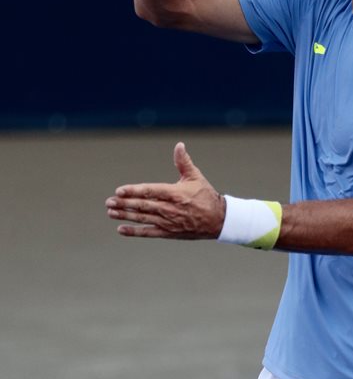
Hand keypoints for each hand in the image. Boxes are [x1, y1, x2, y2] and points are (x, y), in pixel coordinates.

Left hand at [106, 142, 225, 238]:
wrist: (218, 220)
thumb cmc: (206, 196)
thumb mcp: (195, 177)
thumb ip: (183, 162)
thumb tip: (179, 145)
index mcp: (175, 193)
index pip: (151, 191)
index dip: (134, 191)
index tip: (119, 191)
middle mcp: (170, 208)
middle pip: (143, 206)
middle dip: (124, 204)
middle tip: (108, 202)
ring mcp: (168, 222)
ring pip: (143, 218)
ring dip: (125, 215)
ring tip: (111, 212)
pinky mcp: (169, 232)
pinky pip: (149, 232)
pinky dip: (134, 231)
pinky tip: (121, 229)